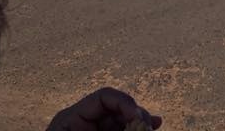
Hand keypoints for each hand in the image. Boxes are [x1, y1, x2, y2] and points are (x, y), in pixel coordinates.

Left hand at [45, 87, 160, 130]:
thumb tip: (141, 127)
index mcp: (71, 118)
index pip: (104, 97)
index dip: (124, 102)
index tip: (138, 118)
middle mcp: (83, 123)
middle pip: (117, 109)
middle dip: (136, 115)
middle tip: (149, 126)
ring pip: (122, 123)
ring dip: (139, 125)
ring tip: (153, 127)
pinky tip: (153, 127)